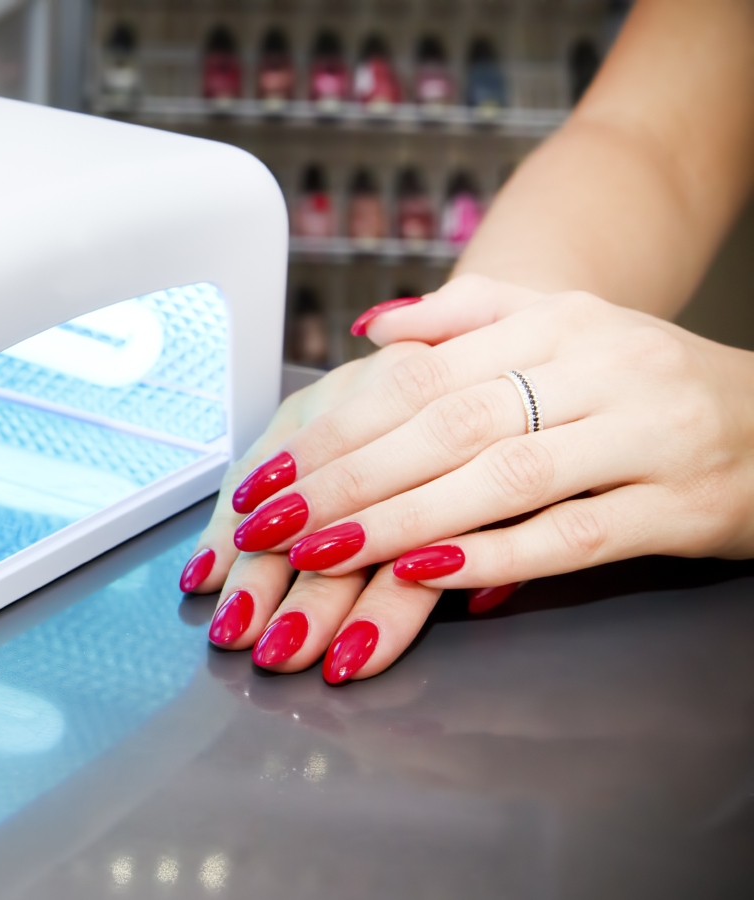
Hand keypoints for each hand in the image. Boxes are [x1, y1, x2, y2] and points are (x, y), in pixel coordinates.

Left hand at [190, 275, 753, 681]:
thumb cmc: (646, 381)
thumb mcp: (565, 327)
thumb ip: (466, 317)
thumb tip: (368, 330)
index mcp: (558, 323)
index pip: (423, 374)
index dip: (339, 426)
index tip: (271, 473)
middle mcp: (601, 368)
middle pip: (451, 424)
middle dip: (349, 477)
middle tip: (273, 522)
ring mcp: (646, 435)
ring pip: (504, 477)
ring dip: (403, 518)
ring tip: (325, 550)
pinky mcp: (681, 506)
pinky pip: (575, 535)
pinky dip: (497, 556)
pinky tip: (429, 575)